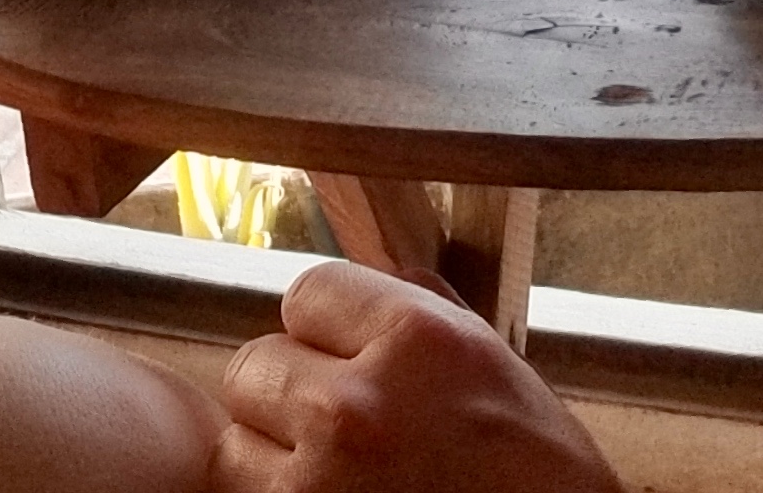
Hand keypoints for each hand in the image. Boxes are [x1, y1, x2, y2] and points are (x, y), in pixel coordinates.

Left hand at [211, 264, 619, 492]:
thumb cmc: (530, 466)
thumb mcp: (485, 357)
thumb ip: (410, 307)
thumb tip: (347, 289)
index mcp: (415, 339)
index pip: (305, 293)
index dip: (325, 329)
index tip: (347, 356)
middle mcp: (356, 405)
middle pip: (253, 365)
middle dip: (288, 392)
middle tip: (340, 425)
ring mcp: (320, 483)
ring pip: (232, 444)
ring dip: (270, 459)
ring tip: (334, 472)